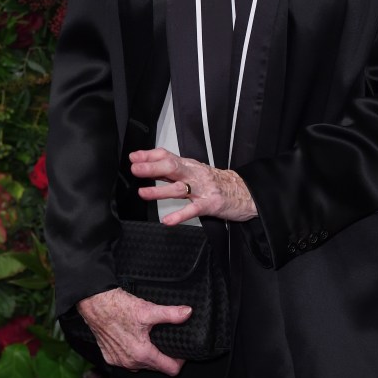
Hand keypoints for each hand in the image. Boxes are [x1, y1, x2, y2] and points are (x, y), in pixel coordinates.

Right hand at [77, 288, 189, 374]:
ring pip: (141, 365)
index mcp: (142, 353)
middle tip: (168, 342)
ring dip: (148, 356)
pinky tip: (135, 341)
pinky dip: (133, 354)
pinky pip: (127, 361)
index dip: (180, 361)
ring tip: (153, 341)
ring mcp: (118, 361)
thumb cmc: (119, 308)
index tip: (182, 352)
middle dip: (164, 357)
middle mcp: (130, 362)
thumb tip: (187, 313)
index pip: (169, 369)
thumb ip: (170, 314)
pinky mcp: (110, 357)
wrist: (96, 305)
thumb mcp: (149, 310)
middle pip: (155, 367)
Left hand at [129, 148, 257, 226]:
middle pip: (172, 167)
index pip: (168, 156)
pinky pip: (193, 210)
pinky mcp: (210, 204)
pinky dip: (180, 215)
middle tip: (135, 169)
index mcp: (189, 165)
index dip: (150, 156)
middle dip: (152, 168)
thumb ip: (172, 170)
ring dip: (160, 190)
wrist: (245, 192)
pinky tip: (168, 221)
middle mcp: (194, 174)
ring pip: (179, 188)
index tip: (133, 157)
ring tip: (144, 193)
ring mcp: (202, 189)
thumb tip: (147, 165)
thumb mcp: (193, 172)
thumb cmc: (216, 183)